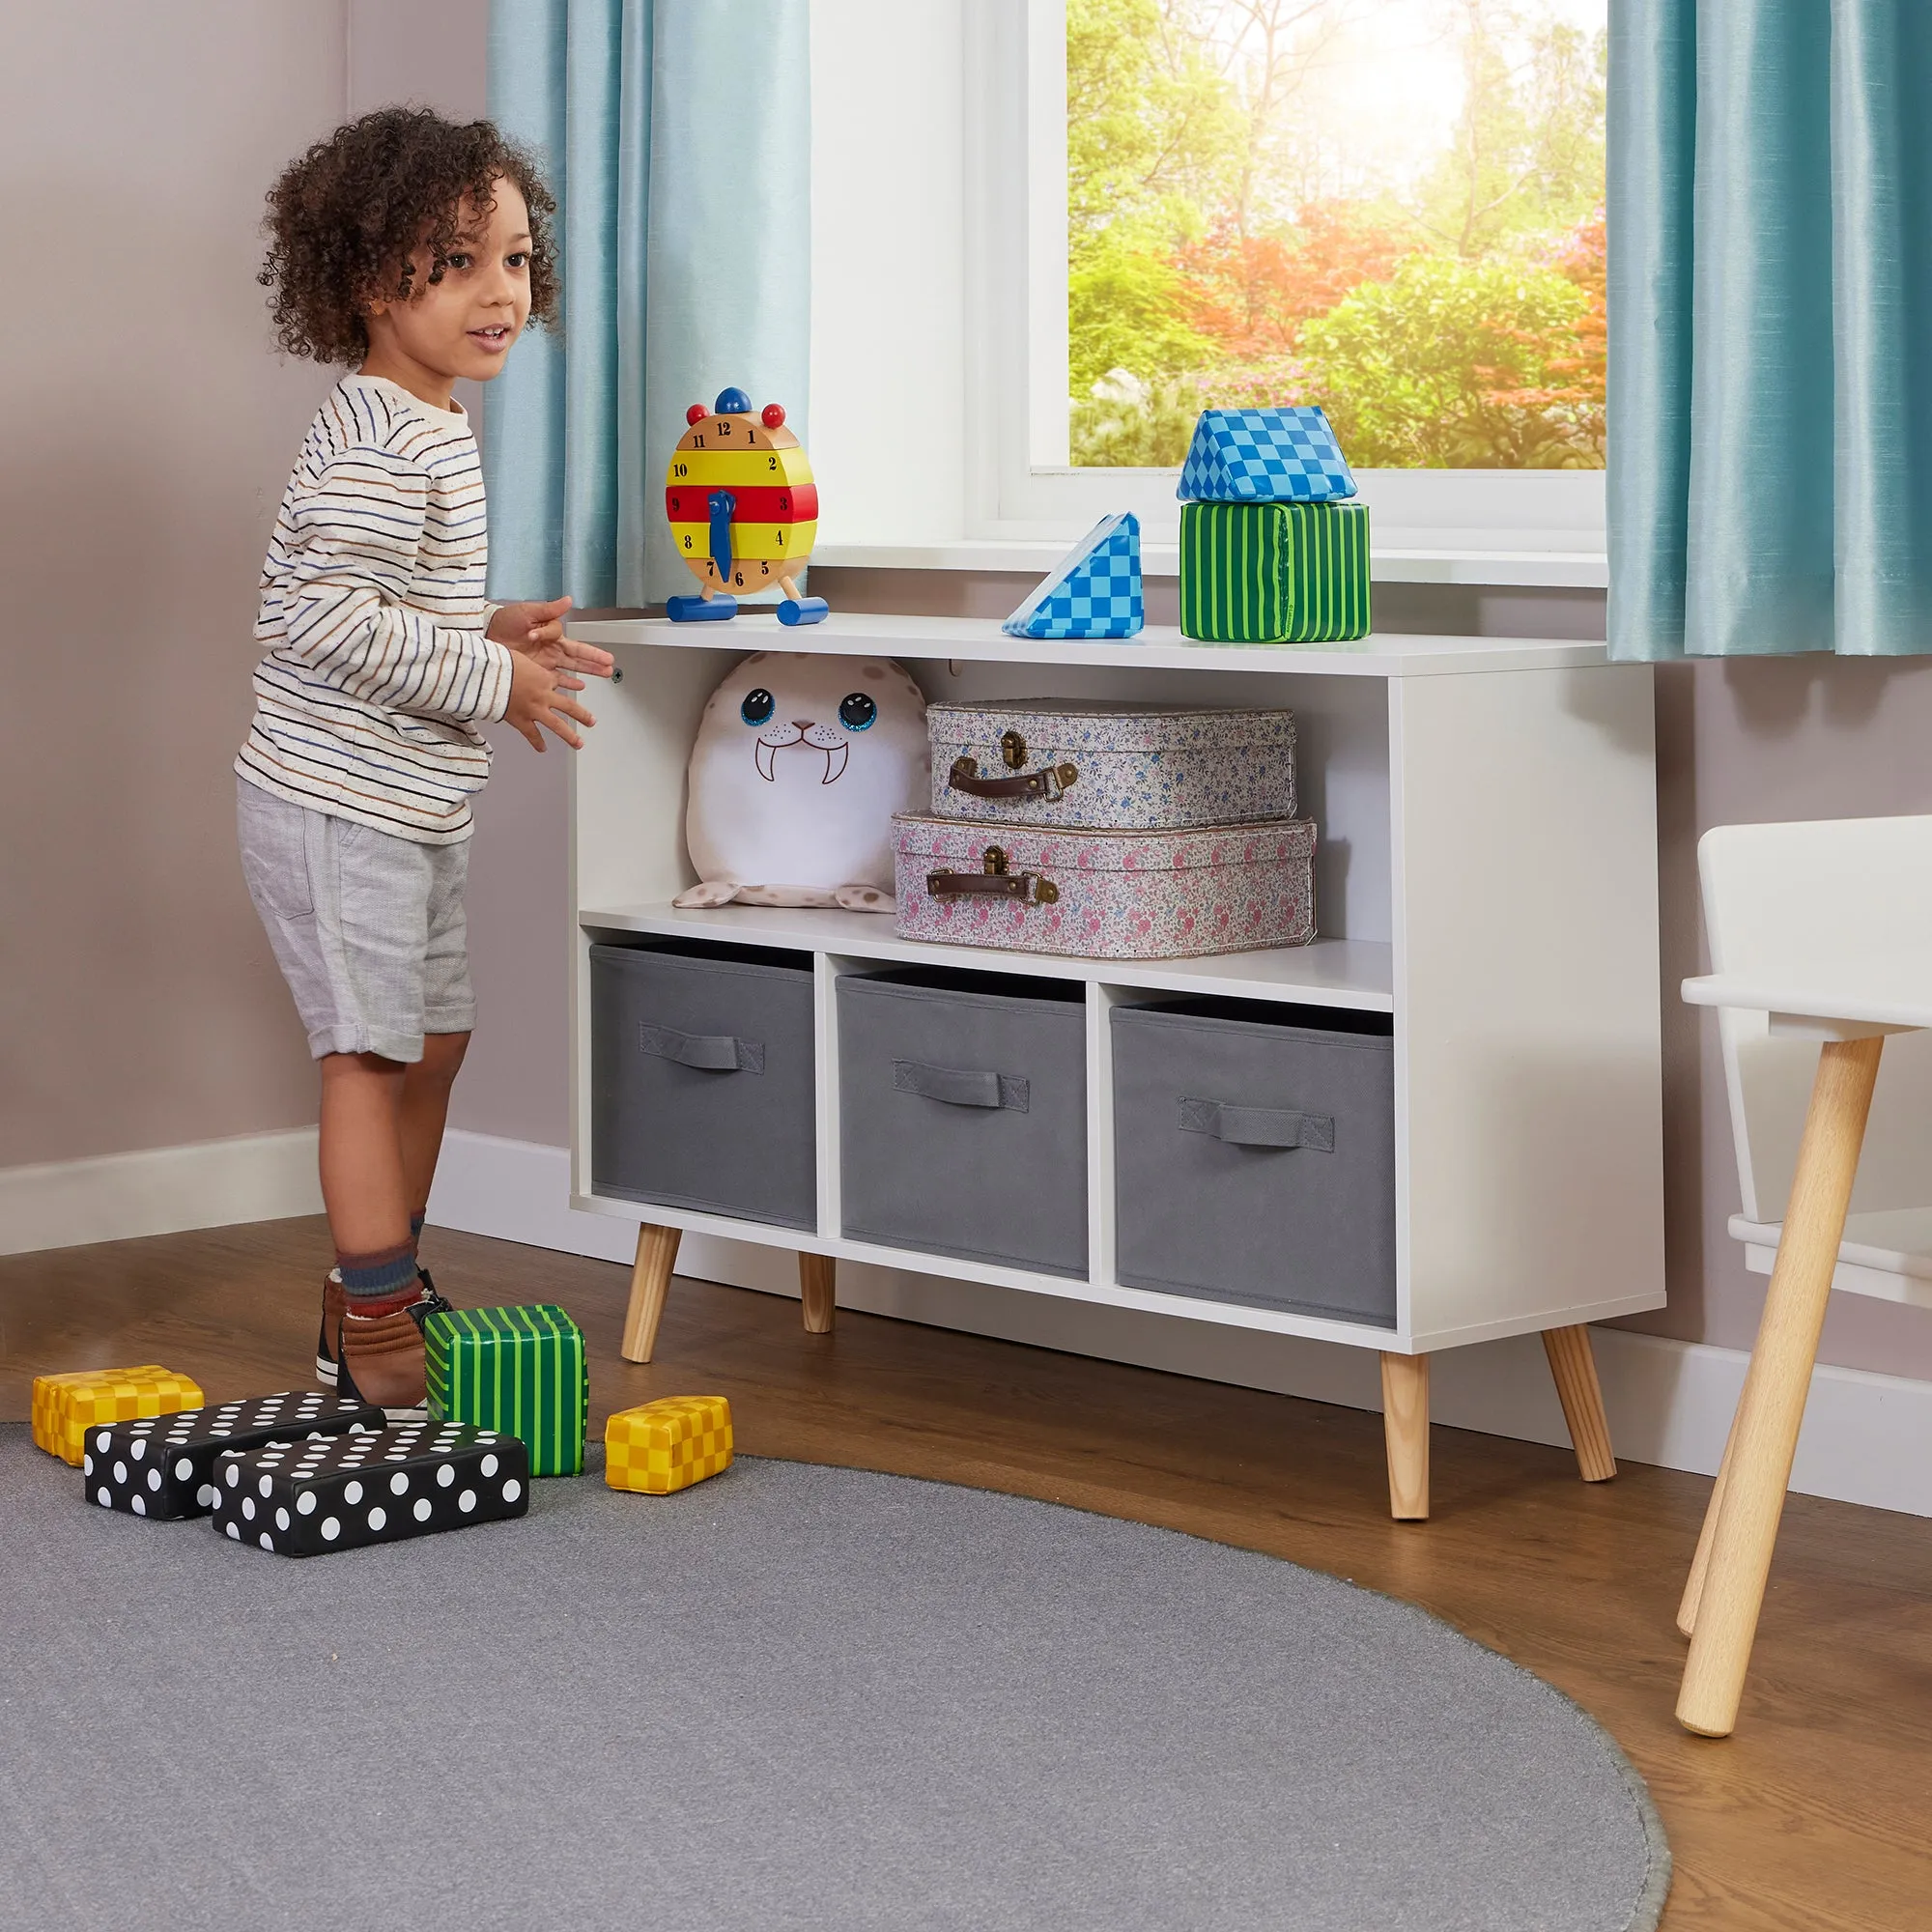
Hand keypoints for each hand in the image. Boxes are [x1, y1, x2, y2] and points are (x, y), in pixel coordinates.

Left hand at [488, 596, 614, 684]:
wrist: (486, 635)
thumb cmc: (504, 621)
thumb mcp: (527, 612)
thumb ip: (549, 610)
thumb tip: (568, 600)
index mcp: (551, 634)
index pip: (566, 638)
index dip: (552, 637)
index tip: (533, 636)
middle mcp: (551, 649)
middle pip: (578, 655)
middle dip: (595, 660)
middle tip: (610, 664)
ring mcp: (545, 662)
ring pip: (572, 668)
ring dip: (589, 671)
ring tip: (605, 674)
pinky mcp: (537, 672)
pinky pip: (556, 679)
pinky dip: (568, 683)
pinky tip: (580, 686)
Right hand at [504, 646, 596, 752]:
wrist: (489, 675)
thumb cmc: (501, 662)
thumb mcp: (520, 657)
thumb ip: (526, 664)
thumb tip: (523, 663)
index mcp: (544, 678)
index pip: (558, 683)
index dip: (562, 685)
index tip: (572, 687)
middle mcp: (544, 695)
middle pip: (569, 707)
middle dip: (582, 716)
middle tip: (591, 722)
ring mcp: (534, 710)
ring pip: (557, 725)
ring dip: (570, 736)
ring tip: (579, 744)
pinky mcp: (522, 720)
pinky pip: (532, 734)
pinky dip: (537, 743)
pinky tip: (543, 749)